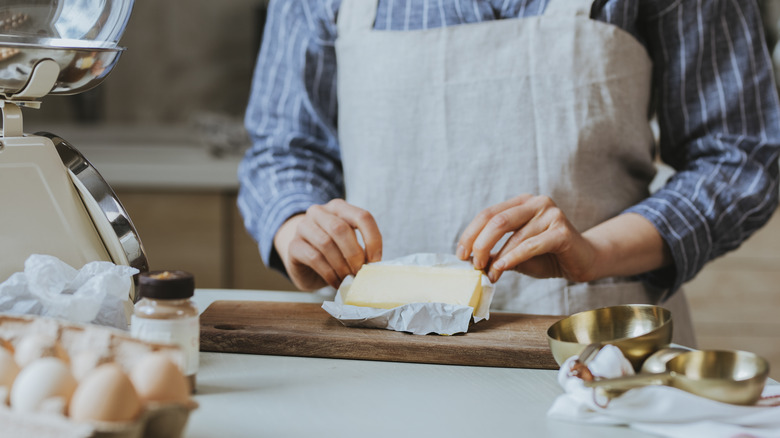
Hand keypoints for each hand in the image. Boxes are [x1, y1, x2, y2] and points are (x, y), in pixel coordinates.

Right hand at [273, 199, 381, 289]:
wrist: (303, 261)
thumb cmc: (333, 253)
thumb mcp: (349, 245)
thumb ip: (362, 249)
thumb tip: (375, 266)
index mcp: (339, 207)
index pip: (362, 216)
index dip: (373, 239)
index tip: (376, 261)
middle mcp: (319, 212)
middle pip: (341, 229)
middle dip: (354, 254)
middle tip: (360, 272)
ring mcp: (303, 227)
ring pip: (326, 243)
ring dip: (341, 266)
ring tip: (349, 279)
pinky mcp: (293, 245)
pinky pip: (314, 258)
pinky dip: (329, 274)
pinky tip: (336, 283)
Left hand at [456, 195, 596, 282]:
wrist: (584, 261)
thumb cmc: (547, 257)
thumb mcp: (516, 254)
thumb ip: (497, 253)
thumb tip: (471, 260)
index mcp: (521, 203)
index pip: (488, 214)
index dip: (470, 234)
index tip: (460, 254)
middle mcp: (536, 203)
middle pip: (496, 220)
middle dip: (480, 244)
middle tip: (473, 265)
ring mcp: (551, 214)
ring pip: (513, 235)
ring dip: (497, 259)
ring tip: (489, 275)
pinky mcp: (562, 231)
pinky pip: (531, 245)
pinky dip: (512, 258)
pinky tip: (501, 269)